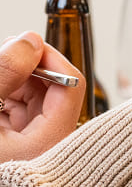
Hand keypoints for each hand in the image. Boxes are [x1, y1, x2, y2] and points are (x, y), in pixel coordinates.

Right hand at [0, 31, 85, 161]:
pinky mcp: (16, 143)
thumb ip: (3, 75)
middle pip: (51, 89)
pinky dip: (4, 95)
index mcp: (48, 143)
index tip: (21, 44)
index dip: (48, 58)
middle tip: (0, 57)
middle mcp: (48, 146)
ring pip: (32, 97)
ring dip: (11, 80)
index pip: (70, 85)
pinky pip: (17, 109)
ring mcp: (32, 144)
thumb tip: (29, 40)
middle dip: (24, 67)